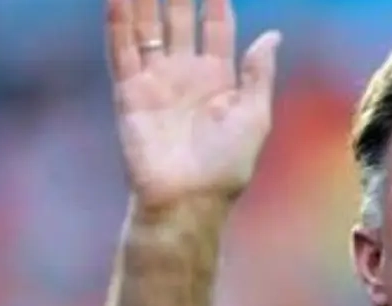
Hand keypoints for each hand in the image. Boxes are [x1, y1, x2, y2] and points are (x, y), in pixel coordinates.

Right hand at [106, 0, 280, 214]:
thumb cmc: (226, 166)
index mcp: (218, 79)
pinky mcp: (129, 92)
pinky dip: (118, 22)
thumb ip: (258, 74)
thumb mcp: (254, 116)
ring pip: (147, 27)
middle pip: (179, 19)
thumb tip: (273, 36)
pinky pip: (122, 50)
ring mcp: (155, 80)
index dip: (216, 1)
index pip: (216, 28)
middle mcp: (184, 74)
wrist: (188, 199)